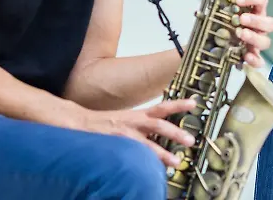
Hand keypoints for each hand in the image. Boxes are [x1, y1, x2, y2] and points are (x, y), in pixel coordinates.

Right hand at [80, 98, 197, 167]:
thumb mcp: (128, 119)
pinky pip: (130, 154)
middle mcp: (133, 122)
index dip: (178, 104)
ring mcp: (124, 134)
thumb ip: (144, 126)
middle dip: (176, 132)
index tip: (194, 103)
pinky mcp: (114, 144)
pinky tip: (148, 168)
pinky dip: (140, 161)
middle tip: (190, 140)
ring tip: (175, 161)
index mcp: (138, 115)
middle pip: (158, 125)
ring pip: (146, 143)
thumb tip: (159, 136)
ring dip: (162, 153)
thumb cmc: (104, 123)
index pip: (162, 107)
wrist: (78, 122)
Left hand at [205, 0, 272, 67]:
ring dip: (254, 38)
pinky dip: (255, 60)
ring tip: (240, 34)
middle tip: (240, 19)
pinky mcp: (251, 56)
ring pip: (266, 41)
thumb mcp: (218, 5)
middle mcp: (259, 26)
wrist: (212, 41)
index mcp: (254, 10)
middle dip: (256, 21)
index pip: (262, 0)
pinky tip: (246, 57)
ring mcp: (257, 42)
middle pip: (269, 22)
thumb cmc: (223, 19)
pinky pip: (259, 61)